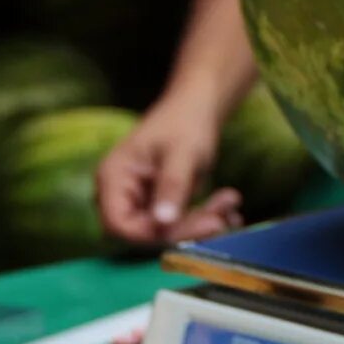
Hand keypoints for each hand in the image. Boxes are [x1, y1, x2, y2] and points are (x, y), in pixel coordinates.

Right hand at [94, 97, 244, 248]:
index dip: (152, 233)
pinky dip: (204, 220)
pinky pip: (178, 225)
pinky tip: (229, 209)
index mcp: (113, 177)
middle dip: (188, 228)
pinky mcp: (158, 207)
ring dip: (201, 224)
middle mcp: (119, 195)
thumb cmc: (184, 121)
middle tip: (223, 218)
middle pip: (146, 232)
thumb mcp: (183, 152)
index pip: (120, 223)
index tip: (192, 227)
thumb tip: (163, 221)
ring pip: (167, 232)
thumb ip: (172, 185)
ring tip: (230, 203)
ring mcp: (138, 202)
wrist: (195, 109)